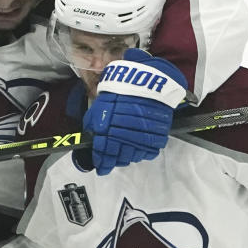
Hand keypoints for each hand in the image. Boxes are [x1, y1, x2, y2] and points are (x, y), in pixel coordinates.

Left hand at [83, 48, 187, 175]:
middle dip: (114, 160)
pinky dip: (142, 152)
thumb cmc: (121, 91)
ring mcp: (141, 136)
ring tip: (125, 153)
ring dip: (128, 156)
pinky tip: (138, 147)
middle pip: (119, 157)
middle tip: (113, 160)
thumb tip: (90, 142)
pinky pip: (148, 152)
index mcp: (107, 127)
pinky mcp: (157, 135)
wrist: (147, 80)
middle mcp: (124, 133)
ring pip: (133, 156)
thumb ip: (94, 125)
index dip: (102, 162)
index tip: (101, 168)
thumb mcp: (100, 106)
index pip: (103, 152)